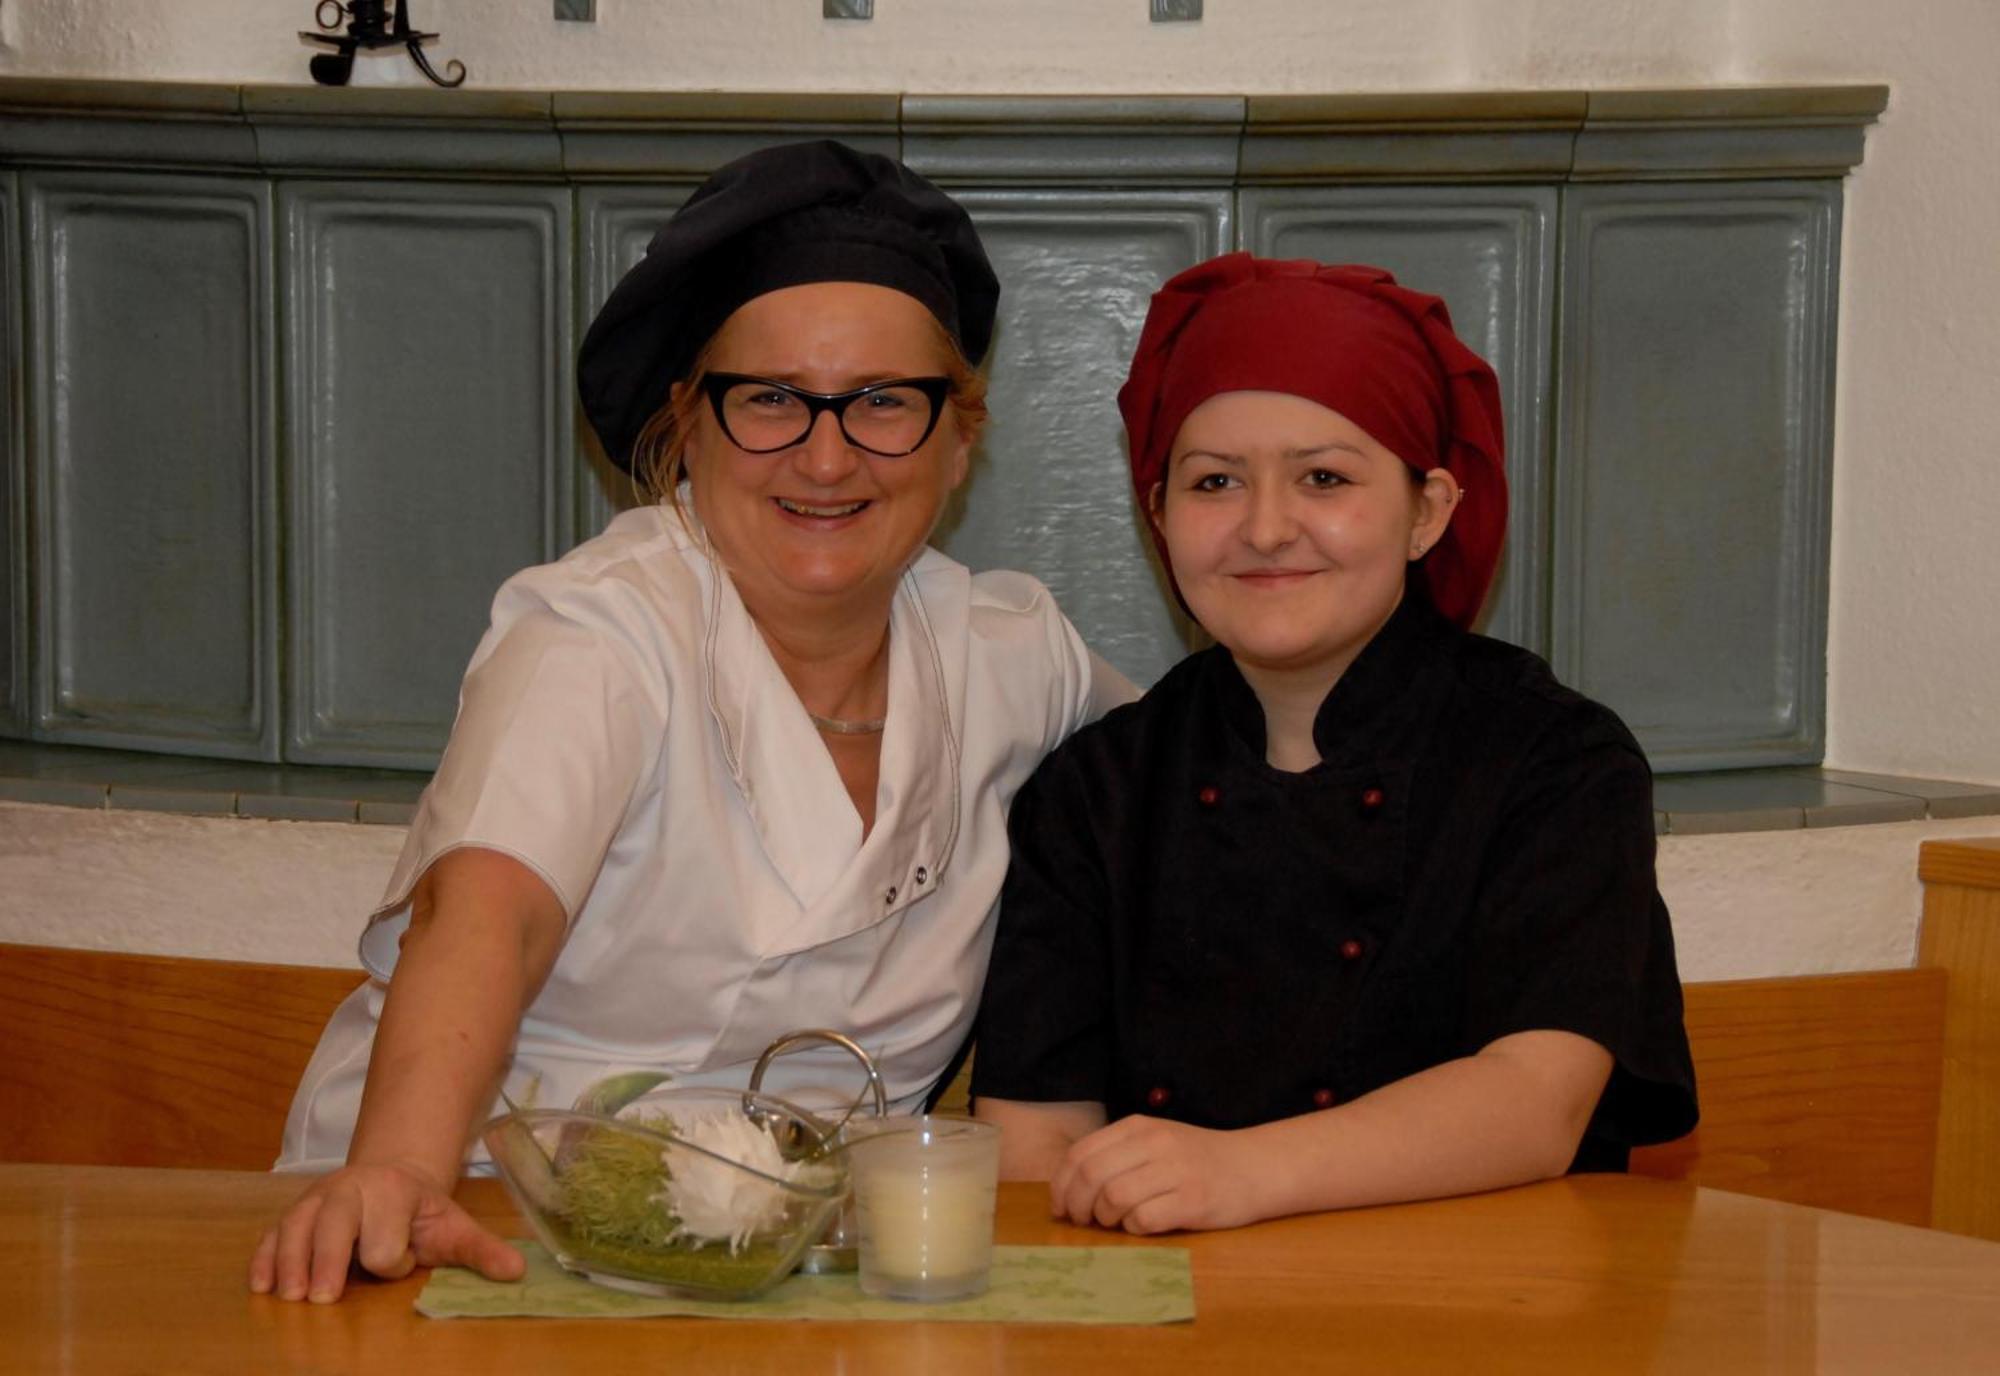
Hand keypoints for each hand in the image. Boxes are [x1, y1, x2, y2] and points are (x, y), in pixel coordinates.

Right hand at [247, 1160, 524, 1302]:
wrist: (390, 1176)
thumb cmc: (420, 1212)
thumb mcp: (453, 1226)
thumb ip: (480, 1250)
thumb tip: (518, 1271)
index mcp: (394, 1191)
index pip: (383, 1236)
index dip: (390, 1259)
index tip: (400, 1263)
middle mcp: (350, 1189)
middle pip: (333, 1224)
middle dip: (329, 1260)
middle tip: (323, 1299)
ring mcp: (317, 1199)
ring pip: (296, 1228)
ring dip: (290, 1263)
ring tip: (291, 1297)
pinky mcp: (294, 1212)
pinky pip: (272, 1233)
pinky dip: (264, 1257)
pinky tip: (261, 1285)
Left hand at [1048, 1115, 1259, 1233]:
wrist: (1254, 1167)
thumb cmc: (1196, 1159)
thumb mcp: (1154, 1141)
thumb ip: (1116, 1155)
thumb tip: (1068, 1188)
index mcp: (1138, 1126)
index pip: (1081, 1153)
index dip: (1061, 1184)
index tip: (1060, 1207)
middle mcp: (1155, 1143)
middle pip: (1092, 1176)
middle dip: (1077, 1205)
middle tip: (1082, 1221)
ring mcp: (1176, 1171)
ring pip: (1114, 1197)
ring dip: (1105, 1218)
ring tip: (1115, 1222)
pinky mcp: (1193, 1201)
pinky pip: (1144, 1219)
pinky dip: (1133, 1227)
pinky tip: (1142, 1225)